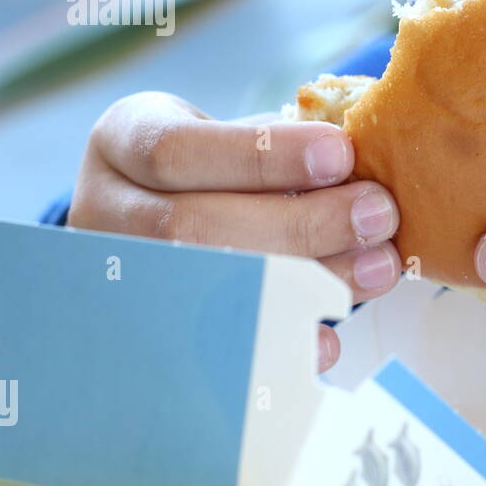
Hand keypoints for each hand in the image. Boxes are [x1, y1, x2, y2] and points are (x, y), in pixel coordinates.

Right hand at [69, 92, 401, 370]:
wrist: (160, 219)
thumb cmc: (218, 167)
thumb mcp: (230, 134)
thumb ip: (282, 144)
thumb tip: (364, 166)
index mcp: (122, 142)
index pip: (176, 150)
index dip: (262, 155)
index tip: (342, 153)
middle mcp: (106, 214)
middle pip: (192, 229)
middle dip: (300, 225)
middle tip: (378, 215)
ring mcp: (122, 283)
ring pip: (208, 289)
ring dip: (307, 281)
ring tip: (378, 266)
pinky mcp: (151, 336)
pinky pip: (216, 351)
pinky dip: (279, 345)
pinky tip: (328, 336)